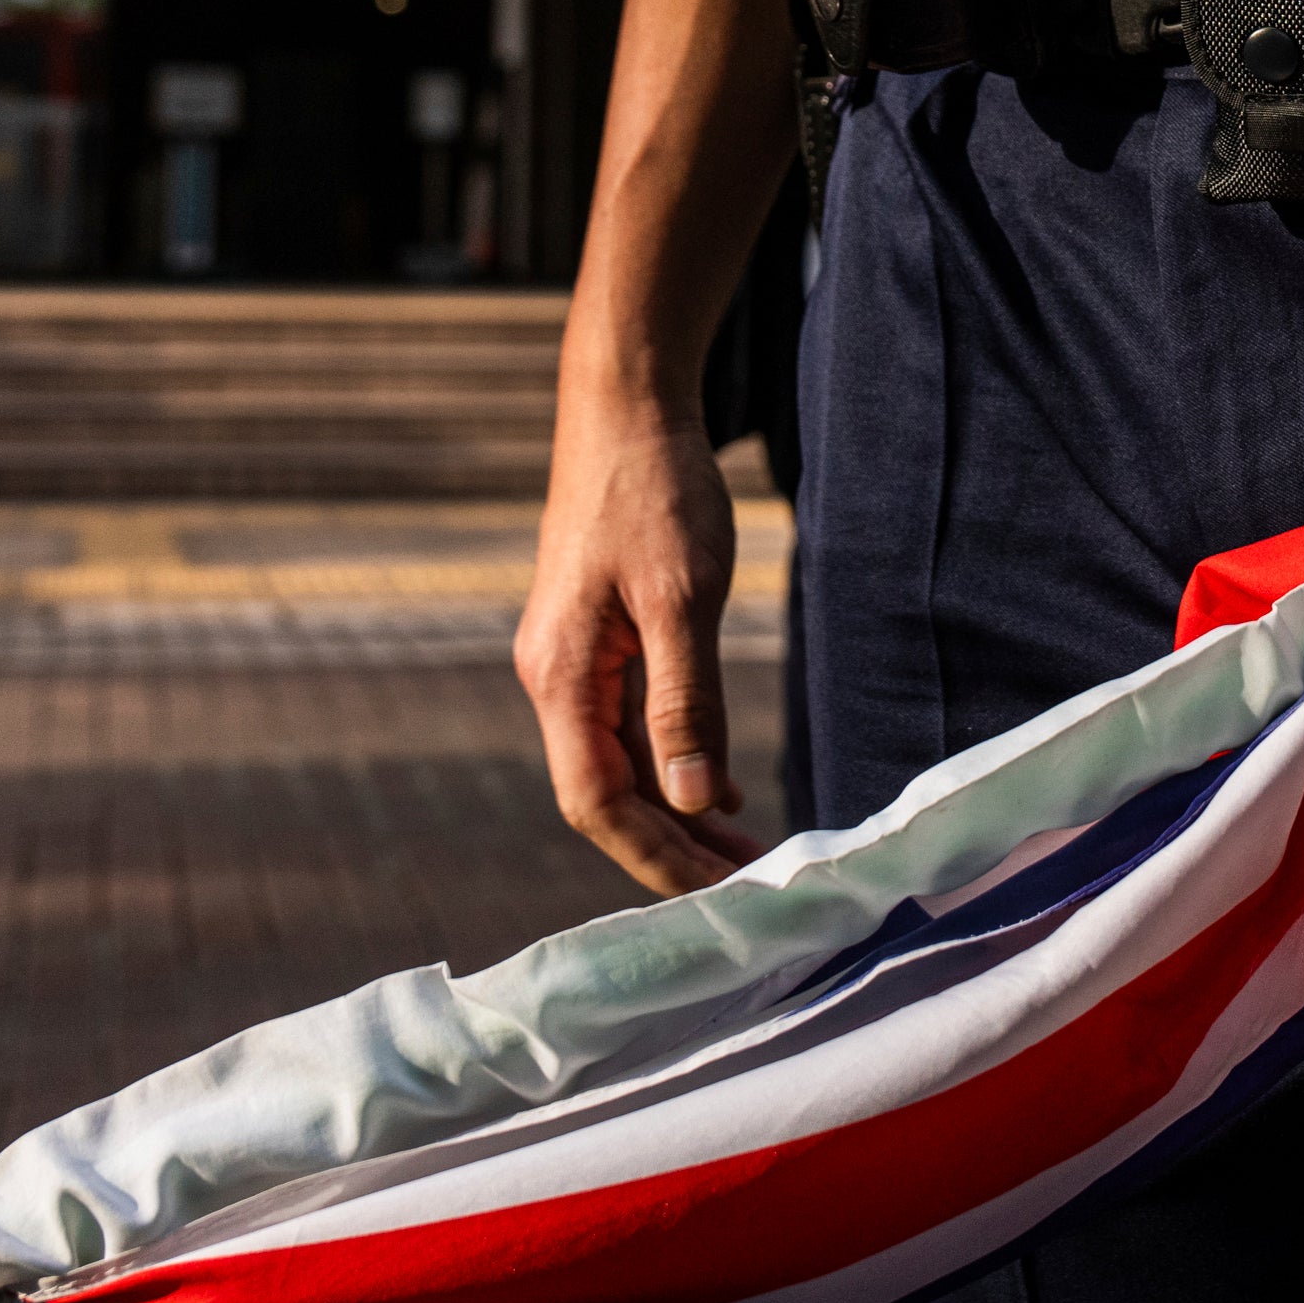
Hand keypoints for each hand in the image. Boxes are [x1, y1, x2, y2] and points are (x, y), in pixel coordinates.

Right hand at [516, 378, 758, 894]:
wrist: (628, 409)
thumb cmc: (655, 492)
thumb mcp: (681, 596)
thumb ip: (683, 701)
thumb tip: (691, 800)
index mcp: (562, 676)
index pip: (597, 802)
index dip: (654, 856)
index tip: (719, 893)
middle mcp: (557, 679)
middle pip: (605, 796)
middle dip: (669, 850)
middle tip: (746, 888)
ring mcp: (576, 662)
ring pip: (620, 766)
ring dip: (676, 815)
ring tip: (742, 856)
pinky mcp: (602, 643)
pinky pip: (631, 727)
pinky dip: (675, 765)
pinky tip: (718, 789)